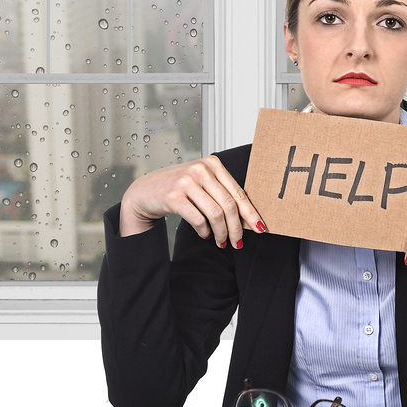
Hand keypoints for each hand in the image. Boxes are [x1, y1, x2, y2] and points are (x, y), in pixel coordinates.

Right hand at [119, 155, 265, 247]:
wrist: (145, 191)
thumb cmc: (179, 188)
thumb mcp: (202, 183)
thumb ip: (222, 193)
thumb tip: (248, 218)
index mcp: (213, 164)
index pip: (238, 192)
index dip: (251, 213)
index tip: (260, 227)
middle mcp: (201, 169)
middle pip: (229, 205)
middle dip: (237, 228)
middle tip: (238, 243)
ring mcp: (186, 181)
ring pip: (216, 214)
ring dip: (221, 233)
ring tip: (221, 242)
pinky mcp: (174, 196)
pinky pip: (198, 219)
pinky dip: (205, 231)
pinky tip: (206, 235)